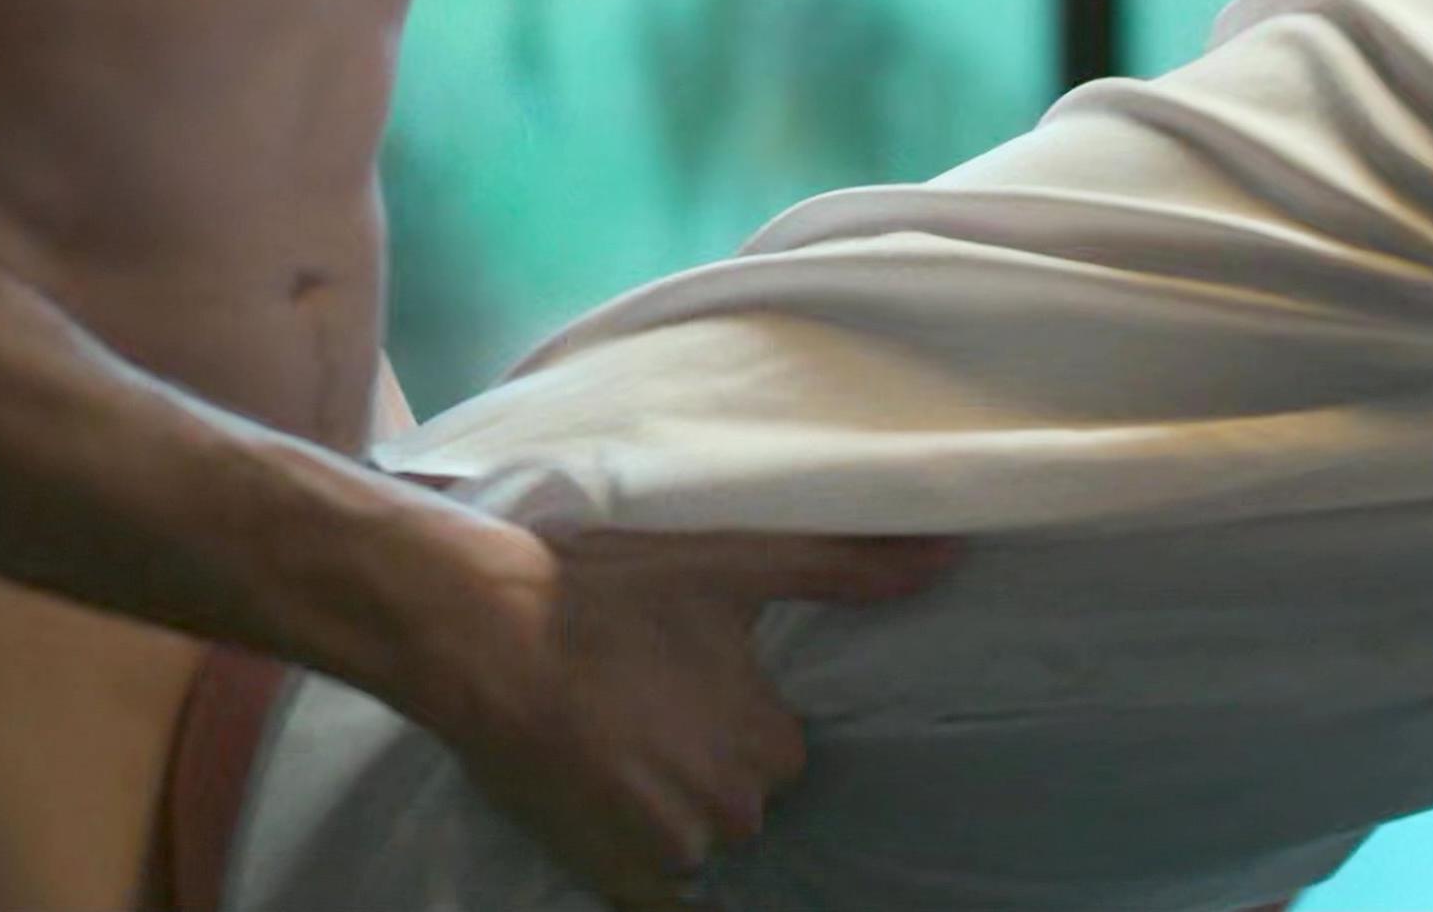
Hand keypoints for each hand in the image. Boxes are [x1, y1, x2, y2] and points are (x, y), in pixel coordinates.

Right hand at [412, 522, 960, 910]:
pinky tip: (608, 796)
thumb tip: (950, 555)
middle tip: (644, 700)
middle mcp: (731, 811)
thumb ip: (848, 568)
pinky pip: (651, 893)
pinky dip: (635, 854)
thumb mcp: (737, 565)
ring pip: (689, 832)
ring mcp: (665, 851)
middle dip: (701, 756)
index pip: (778, 746)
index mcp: (770, 747)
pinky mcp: (606, 874)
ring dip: (661, 797)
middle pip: (736, 793)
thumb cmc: (612, 593)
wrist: (482, 632)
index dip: (735, 710)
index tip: (686, 675)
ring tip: (611, 735)